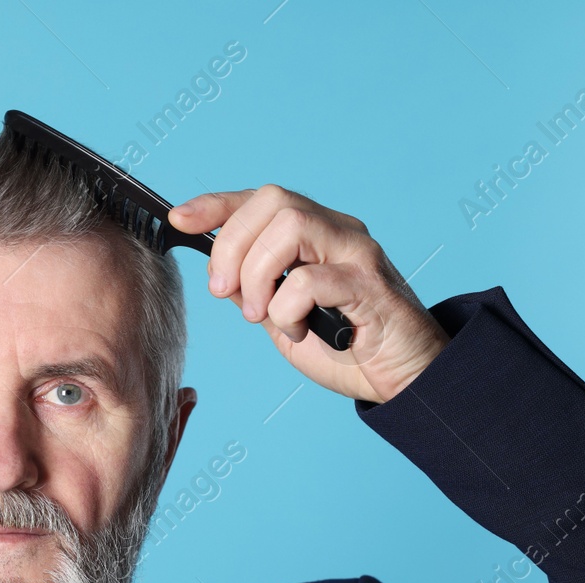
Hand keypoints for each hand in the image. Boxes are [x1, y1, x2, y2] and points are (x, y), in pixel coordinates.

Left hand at [168, 184, 449, 403]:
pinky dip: (287, 309)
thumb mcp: (285, 318)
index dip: (216, 205)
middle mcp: (339, 232)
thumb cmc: (348, 349)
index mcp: (317, 234)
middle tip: (225, 292)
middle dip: (232, 245)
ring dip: (258, 274)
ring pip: (290, 227)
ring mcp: (357, 253)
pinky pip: (310, 280)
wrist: (405, 379)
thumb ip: (257, 290)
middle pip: (272, 201)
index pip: (260, 199)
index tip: (179, 219)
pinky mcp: (370, 285)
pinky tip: (297, 331)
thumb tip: (221, 272)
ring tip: (260, 314)